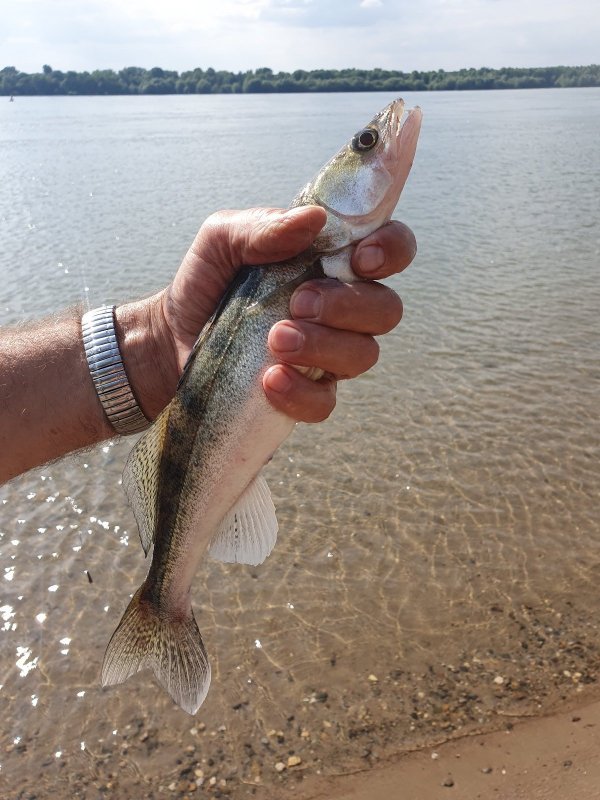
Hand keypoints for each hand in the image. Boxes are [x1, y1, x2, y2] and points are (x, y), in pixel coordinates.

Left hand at [131, 206, 415, 420]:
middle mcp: (342, 309)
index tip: (359, 259)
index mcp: (332, 262)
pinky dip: (301, 392)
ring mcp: (328, 356)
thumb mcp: (223, 241)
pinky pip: (325, 402)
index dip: (391, 250)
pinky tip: (268, 380)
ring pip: (364, 356)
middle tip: (298, 303)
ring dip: (322, 346)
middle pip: (386, 309)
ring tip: (274, 340)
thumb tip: (314, 218)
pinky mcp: (306, 395)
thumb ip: (264, 225)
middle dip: (348, 305)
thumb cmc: (206, 283)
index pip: (391, 249)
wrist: (169, 340)